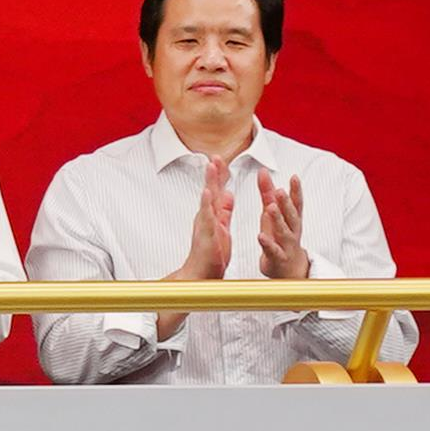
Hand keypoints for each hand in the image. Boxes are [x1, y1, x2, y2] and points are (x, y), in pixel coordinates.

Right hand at [172, 166, 238, 284]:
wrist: (201, 275)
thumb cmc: (212, 254)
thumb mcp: (223, 228)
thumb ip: (225, 211)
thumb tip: (228, 194)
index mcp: (213, 215)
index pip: (217, 190)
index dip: (219, 175)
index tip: (220, 158)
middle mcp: (207, 217)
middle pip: (211, 190)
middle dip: (214, 173)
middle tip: (215, 155)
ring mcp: (205, 225)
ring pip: (208, 200)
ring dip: (209, 182)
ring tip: (210, 166)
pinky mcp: (206, 234)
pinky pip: (206, 217)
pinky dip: (206, 203)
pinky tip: (207, 192)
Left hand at [254, 169, 311, 283]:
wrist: (287, 270)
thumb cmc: (280, 238)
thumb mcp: (273, 215)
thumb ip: (268, 194)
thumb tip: (263, 171)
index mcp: (292, 219)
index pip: (297, 203)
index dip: (296, 191)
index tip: (294, 177)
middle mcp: (292, 231)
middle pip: (291, 216)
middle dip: (286, 203)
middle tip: (280, 190)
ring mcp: (286, 245)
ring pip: (284, 231)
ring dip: (278, 219)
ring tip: (271, 208)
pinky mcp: (277, 258)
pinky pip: (273, 250)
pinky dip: (267, 243)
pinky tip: (260, 236)